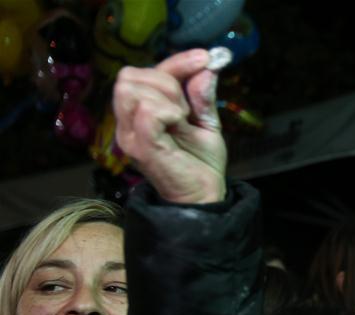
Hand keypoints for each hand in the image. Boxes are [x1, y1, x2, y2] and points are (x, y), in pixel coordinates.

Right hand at [113, 49, 226, 203]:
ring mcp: (131, 135)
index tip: (205, 60)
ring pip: (131, 88)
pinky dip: (167, 110)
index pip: (144, 72)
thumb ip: (202, 95)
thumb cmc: (201, 162)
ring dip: (165, 96)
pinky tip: (180, 123)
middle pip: (129, 76)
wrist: (205, 195)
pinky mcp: (142, 147)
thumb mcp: (206, 122)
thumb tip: (206, 68)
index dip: (176, 62)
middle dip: (166, 81)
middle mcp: (129, 122)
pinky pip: (145, 112)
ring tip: (182, 118)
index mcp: (141, 113)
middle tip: (186, 108)